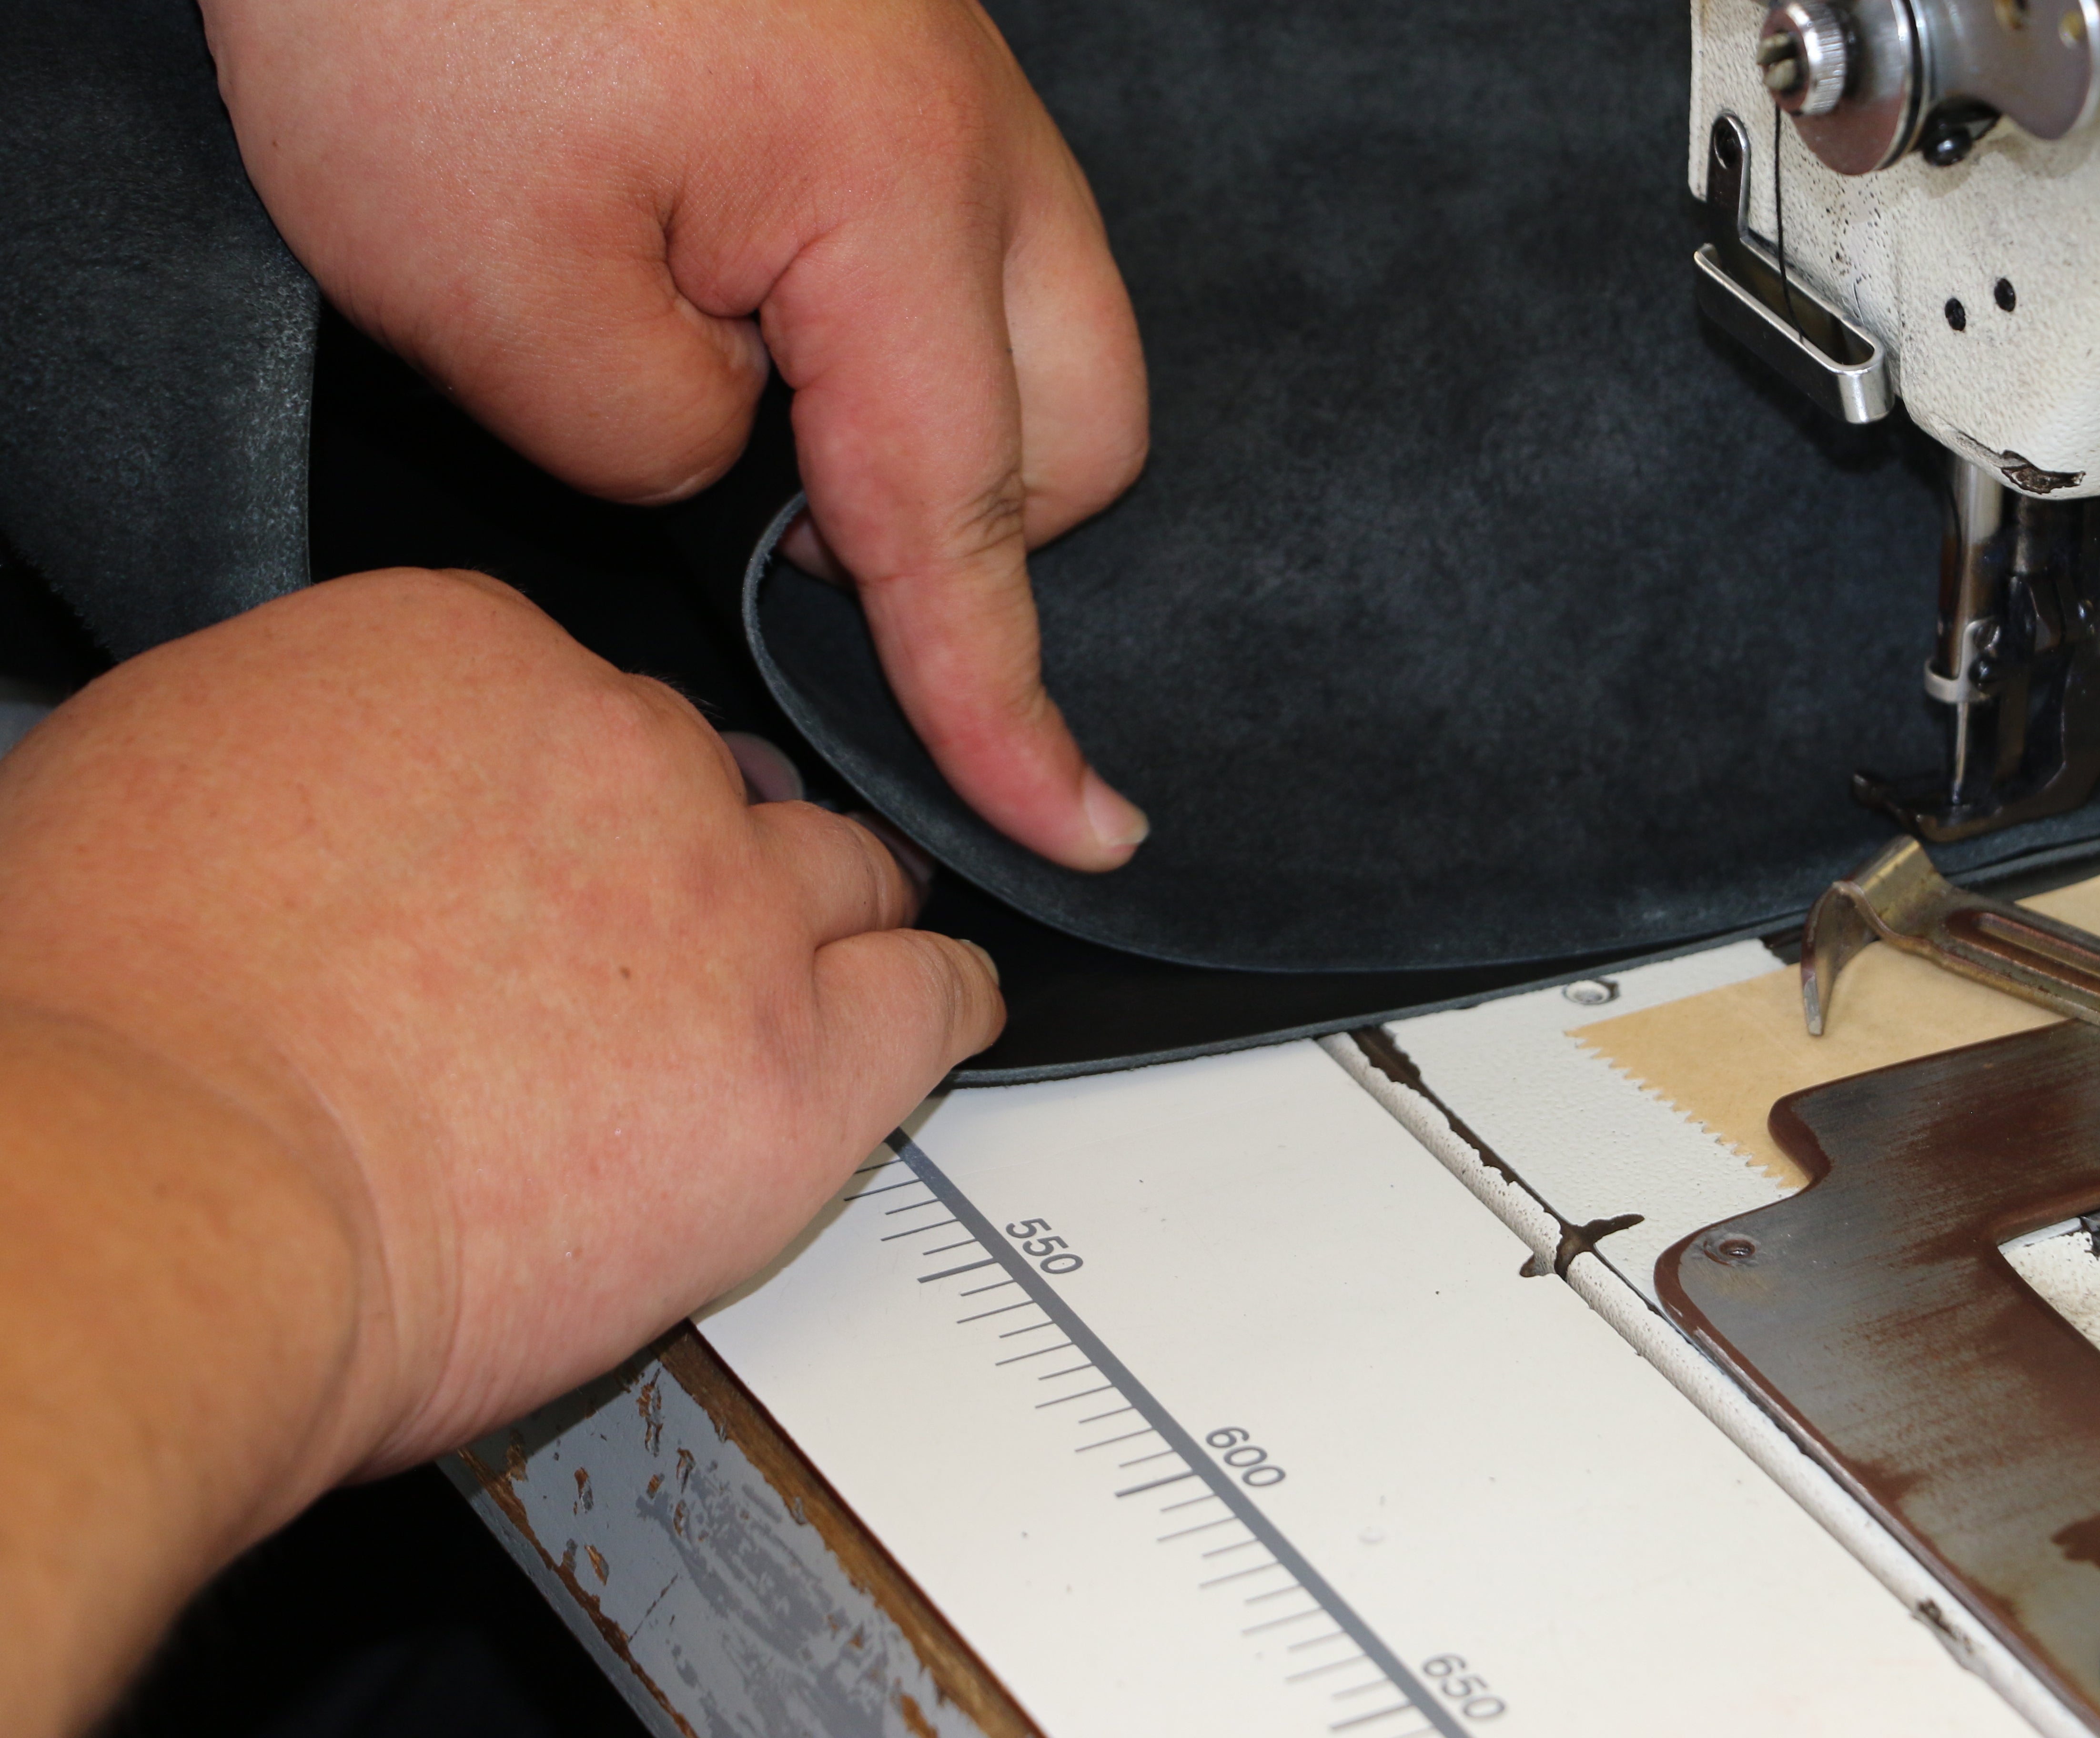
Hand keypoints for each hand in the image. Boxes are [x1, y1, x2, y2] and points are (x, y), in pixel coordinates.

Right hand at [0, 571, 999, 1729]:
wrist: (165, 1190)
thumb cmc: (116, 1026)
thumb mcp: (171, 774)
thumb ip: (318, 744)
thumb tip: (352, 785)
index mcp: (469, 652)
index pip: (582, 693)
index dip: (572, 790)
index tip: (550, 854)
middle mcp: (628, 751)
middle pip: (720, 781)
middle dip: (694, 857)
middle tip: (649, 948)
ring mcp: (735, 906)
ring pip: (844, 875)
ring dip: (823, 927)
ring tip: (782, 990)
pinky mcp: (807, 1061)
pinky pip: (937, 1000)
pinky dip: (935, 1008)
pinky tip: (914, 1028)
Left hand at [199, 0, 1151, 870]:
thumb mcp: (483, 277)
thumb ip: (652, 444)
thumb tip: (735, 475)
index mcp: (895, 203)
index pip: (965, 524)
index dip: (1005, 704)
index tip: (1077, 827)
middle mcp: (967, 143)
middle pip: (1080, 428)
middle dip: (971, 528)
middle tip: (781, 528)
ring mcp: (942, 88)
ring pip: (1027, 330)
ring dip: (917, 414)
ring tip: (742, 391)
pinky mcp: (883, 60)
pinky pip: (950, 244)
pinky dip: (875, 318)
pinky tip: (735, 288)